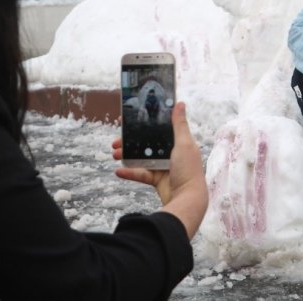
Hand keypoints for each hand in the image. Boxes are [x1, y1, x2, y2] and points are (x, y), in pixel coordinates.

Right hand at [111, 102, 207, 237]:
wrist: (187, 200)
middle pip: (147, 142)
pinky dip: (129, 172)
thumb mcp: (184, 143)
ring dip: (127, 154)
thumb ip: (179, 124)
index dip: (145, 123)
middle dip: (130, 140)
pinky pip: (140, 174)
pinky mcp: (157, 180)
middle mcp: (171, 153)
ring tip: (114, 153)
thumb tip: (180, 103)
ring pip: (141, 157)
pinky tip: (118, 171)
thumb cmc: (189, 170)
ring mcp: (163, 166)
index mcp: (178, 142)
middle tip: (117, 139)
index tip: (130, 119)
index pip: (159, 128)